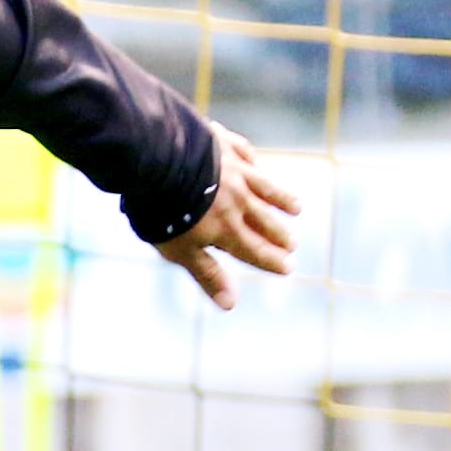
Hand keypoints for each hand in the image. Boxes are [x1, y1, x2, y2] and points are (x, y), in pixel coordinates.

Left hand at [156, 125, 301, 310]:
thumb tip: (230, 305)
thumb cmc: (161, 210)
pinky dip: (254, 163)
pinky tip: (257, 165)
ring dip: (282, 199)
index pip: (256, 251)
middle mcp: (238, 200)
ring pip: (264, 188)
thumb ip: (207, 274)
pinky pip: (246, 155)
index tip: (287, 268)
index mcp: (227, 229)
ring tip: (296, 208)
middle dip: (280, 235)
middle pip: (265, 221)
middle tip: (292, 243)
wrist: (154, 158)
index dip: (272, 261)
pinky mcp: (223, 144)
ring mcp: (233, 171)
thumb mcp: (180, 250)